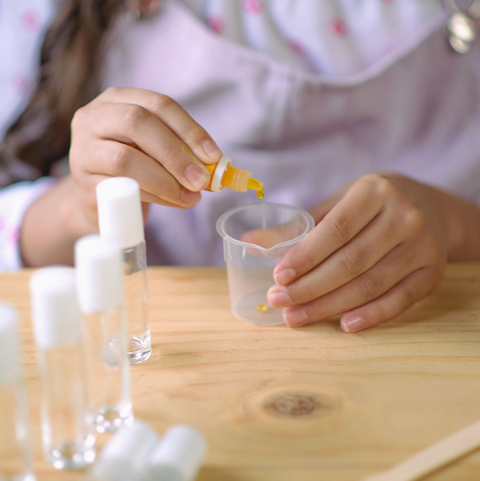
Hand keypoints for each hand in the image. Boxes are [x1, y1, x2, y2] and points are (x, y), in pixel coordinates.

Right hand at [69, 87, 222, 233]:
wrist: (102, 201)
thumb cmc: (136, 169)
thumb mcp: (157, 151)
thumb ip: (182, 152)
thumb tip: (214, 167)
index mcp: (118, 100)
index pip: (158, 104)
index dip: (189, 129)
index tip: (214, 155)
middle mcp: (94, 117)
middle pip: (137, 122)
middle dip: (176, 153)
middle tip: (201, 179)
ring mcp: (82, 150)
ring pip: (125, 159)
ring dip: (165, 180)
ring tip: (191, 196)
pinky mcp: (83, 184)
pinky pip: (120, 189)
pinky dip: (152, 196)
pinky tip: (172, 202)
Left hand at [266, 173, 453, 331]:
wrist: (430, 207)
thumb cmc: (371, 204)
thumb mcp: (338, 203)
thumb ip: (298, 227)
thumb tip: (251, 243)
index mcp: (375, 191)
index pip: (336, 230)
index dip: (305, 257)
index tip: (278, 278)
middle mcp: (404, 216)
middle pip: (351, 262)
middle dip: (310, 287)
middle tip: (280, 302)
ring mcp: (423, 246)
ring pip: (371, 284)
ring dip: (330, 306)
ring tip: (297, 317)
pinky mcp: (432, 271)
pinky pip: (400, 299)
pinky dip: (371, 315)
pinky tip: (343, 325)